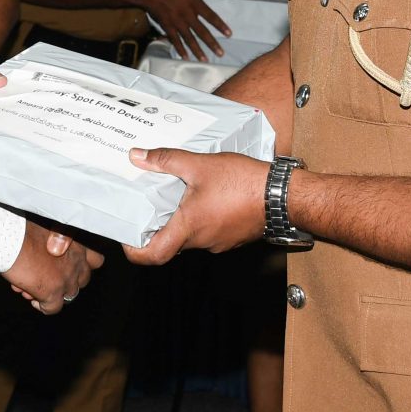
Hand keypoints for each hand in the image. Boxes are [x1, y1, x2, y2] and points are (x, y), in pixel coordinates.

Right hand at [3, 220, 101, 312]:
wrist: (10, 239)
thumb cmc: (22, 230)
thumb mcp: (46, 233)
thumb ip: (55, 246)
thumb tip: (48, 261)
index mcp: (78, 243)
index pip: (96, 260)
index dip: (82, 266)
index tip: (67, 266)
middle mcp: (77, 261)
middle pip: (83, 279)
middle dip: (67, 280)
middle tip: (48, 277)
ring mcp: (68, 278)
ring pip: (69, 295)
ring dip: (54, 293)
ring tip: (34, 287)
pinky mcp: (54, 292)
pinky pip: (53, 308)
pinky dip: (43, 306)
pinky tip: (32, 298)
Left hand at [121, 148, 270, 263]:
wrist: (283, 195)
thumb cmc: (243, 183)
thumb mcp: (199, 165)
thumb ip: (166, 160)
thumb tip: (137, 156)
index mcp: (189, 228)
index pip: (153, 255)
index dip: (134, 251)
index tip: (127, 237)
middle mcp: (202, 242)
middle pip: (170, 243)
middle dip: (159, 225)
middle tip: (149, 204)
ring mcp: (219, 242)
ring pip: (191, 237)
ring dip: (183, 219)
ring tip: (178, 194)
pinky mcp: (233, 237)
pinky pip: (210, 232)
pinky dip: (202, 219)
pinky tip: (205, 196)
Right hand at [138, 0, 232, 60]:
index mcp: (194, 2)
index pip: (211, 16)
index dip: (220, 26)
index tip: (229, 34)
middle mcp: (188, 14)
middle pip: (202, 32)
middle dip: (212, 43)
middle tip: (220, 54)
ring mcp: (177, 22)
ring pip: (189, 39)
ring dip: (198, 50)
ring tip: (205, 59)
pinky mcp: (167, 26)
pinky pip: (175, 40)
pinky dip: (180, 49)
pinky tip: (186, 57)